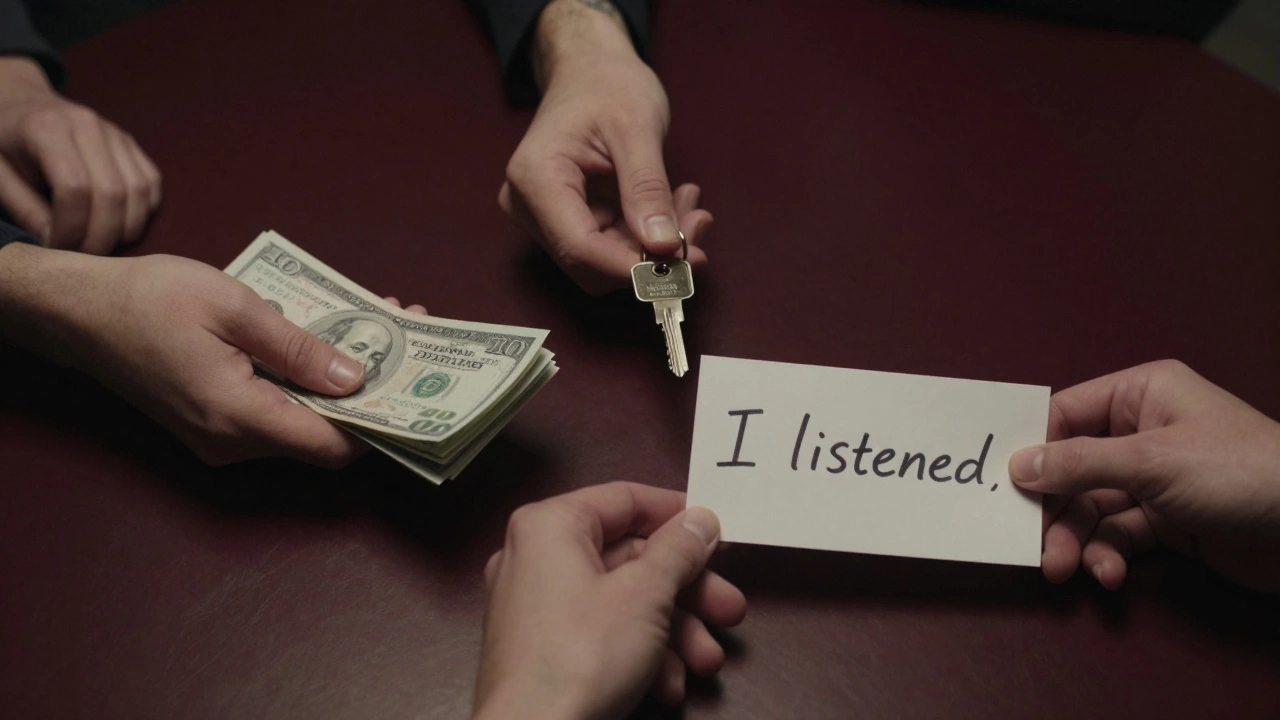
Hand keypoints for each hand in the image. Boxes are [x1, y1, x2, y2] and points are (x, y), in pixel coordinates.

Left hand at [0, 57, 161, 253]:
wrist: (19, 104)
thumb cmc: (3, 144)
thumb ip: (25, 209)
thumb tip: (58, 245)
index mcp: (46, 129)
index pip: (74, 189)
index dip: (70, 228)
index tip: (57, 247)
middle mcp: (88, 126)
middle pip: (113, 193)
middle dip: (101, 235)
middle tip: (82, 254)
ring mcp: (115, 133)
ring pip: (139, 191)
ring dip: (126, 228)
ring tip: (101, 242)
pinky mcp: (131, 143)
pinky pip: (151, 183)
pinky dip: (142, 211)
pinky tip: (119, 223)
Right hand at [0, 244, 425, 467]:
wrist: (77, 312)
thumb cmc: (149, 299)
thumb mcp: (233, 307)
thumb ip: (297, 347)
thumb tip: (355, 377)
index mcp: (238, 415)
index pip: (332, 445)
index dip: (381, 422)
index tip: (418, 384)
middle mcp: (232, 442)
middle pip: (325, 435)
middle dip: (373, 390)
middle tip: (406, 335)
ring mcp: (222, 438)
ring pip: (305, 422)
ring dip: (344, 382)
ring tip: (379, 326)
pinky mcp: (217, 424)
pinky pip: (280, 412)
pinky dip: (312, 382)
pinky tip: (332, 341)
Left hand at [473, 482, 746, 719]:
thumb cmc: (575, 661)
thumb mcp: (646, 594)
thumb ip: (679, 550)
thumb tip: (700, 521)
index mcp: (550, 527)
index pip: (625, 500)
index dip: (676, 515)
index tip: (715, 533)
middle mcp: (536, 559)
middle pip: (630, 558)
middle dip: (687, 591)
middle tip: (726, 607)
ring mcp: (537, 607)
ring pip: (622, 602)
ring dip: (673, 632)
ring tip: (705, 660)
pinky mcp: (544, 650)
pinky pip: (602, 636)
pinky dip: (641, 655)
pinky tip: (668, 684)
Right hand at [499, 0, 711, 294]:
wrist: (591, 69)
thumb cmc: (607, 84)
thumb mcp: (637, 129)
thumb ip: (647, 189)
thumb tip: (665, 247)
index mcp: (536, 179)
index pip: (579, 248)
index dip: (632, 266)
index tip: (684, 262)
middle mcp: (529, 206)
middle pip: (591, 263)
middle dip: (649, 255)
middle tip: (698, 225)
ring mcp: (544, 216)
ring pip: (605, 260)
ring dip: (654, 245)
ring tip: (690, 205)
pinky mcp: (565, 220)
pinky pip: (610, 246)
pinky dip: (647, 233)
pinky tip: (674, 204)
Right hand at [1009, 360, 1279, 592]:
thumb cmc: (1241, 473)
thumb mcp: (1152, 461)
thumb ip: (1080, 464)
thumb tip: (1019, 465)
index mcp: (1140, 395)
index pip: (1065, 415)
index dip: (1032, 449)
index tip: (1003, 484)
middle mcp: (1142, 432)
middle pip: (1072, 468)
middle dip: (1054, 510)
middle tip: (1034, 545)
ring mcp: (1154, 479)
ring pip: (1090, 508)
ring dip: (1074, 540)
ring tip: (1065, 569)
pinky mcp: (1167, 522)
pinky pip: (1117, 535)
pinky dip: (1106, 555)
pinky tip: (1109, 574)